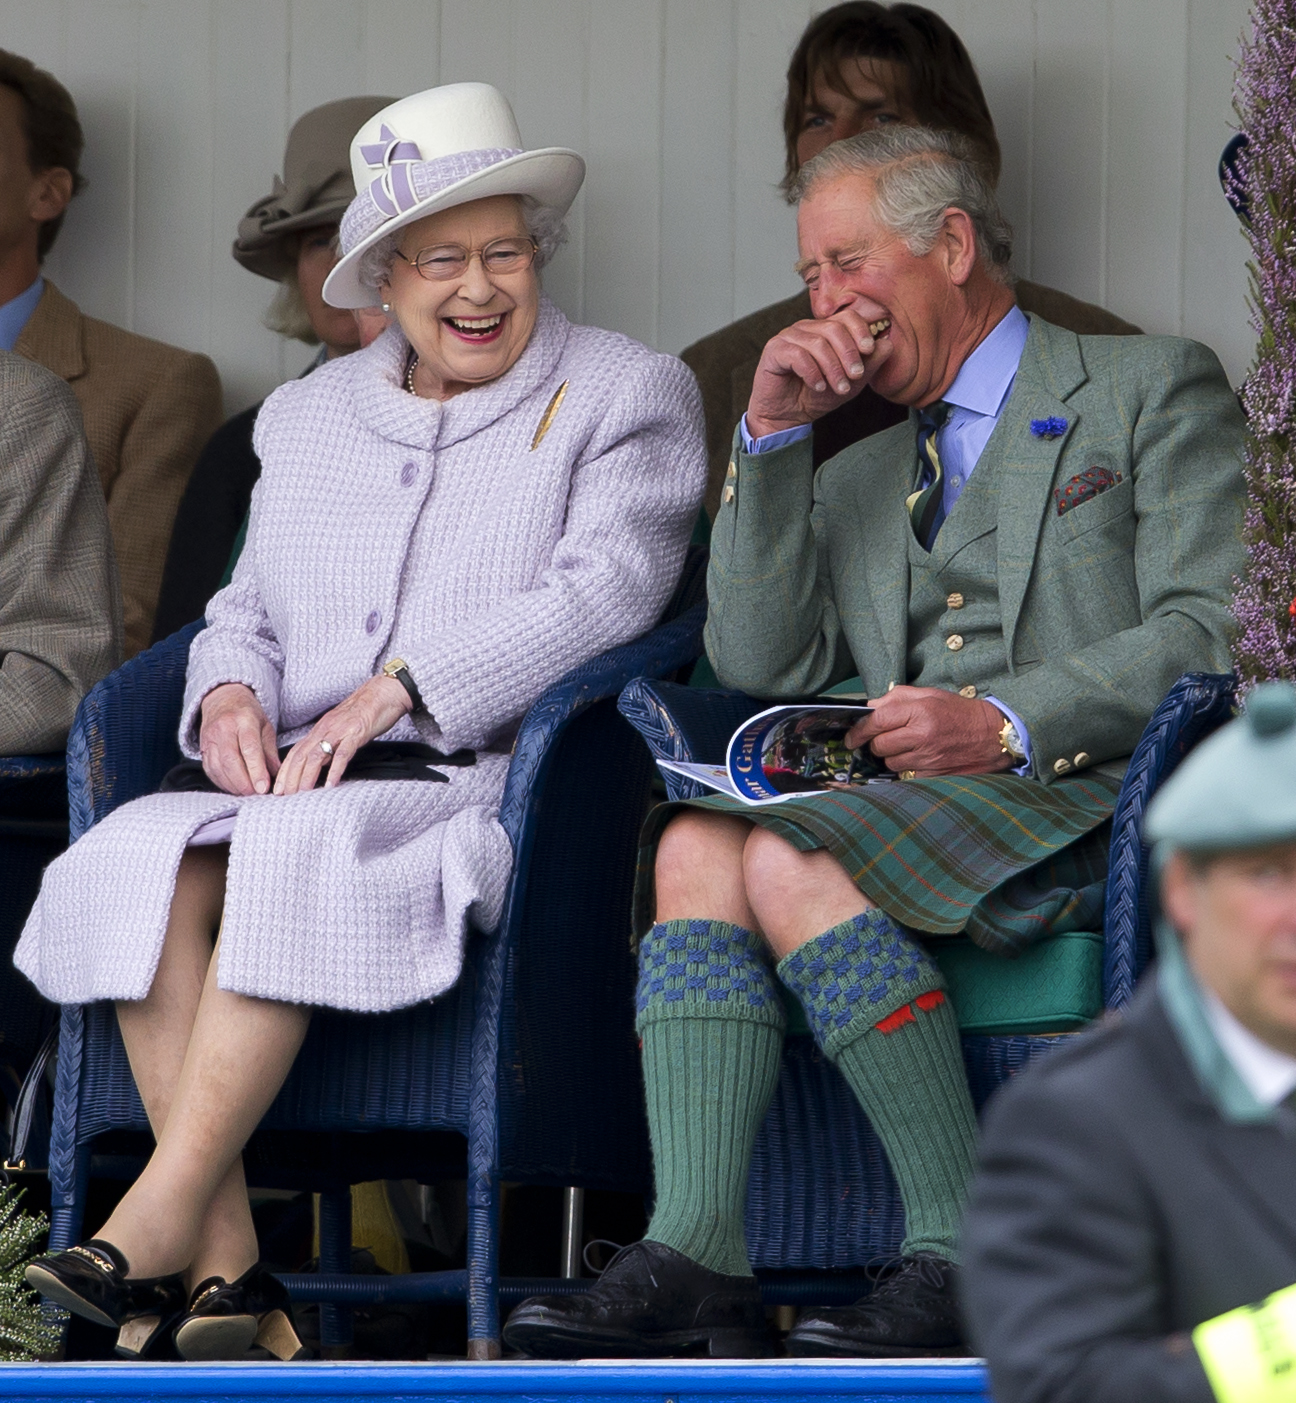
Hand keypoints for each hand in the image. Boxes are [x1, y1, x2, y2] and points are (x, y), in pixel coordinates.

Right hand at [199, 683, 279, 795]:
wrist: (222, 700)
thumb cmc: (248, 715)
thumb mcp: (265, 727)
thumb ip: (270, 751)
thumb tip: (277, 774)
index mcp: (243, 720)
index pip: (249, 748)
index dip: (256, 770)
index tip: (263, 788)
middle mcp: (223, 729)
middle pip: (231, 761)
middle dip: (244, 782)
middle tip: (256, 793)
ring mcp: (209, 739)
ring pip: (218, 768)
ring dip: (233, 785)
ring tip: (247, 792)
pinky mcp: (202, 749)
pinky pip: (210, 770)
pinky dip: (222, 783)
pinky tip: (234, 787)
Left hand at [273, 675, 412, 794]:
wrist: (383, 692)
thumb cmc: (365, 711)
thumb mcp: (341, 729)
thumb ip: (329, 745)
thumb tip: (320, 764)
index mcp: (320, 729)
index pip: (296, 752)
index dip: (285, 771)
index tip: (278, 789)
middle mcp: (325, 730)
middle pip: (301, 756)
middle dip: (290, 778)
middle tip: (284, 796)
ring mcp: (339, 731)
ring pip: (317, 756)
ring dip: (307, 776)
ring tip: (302, 793)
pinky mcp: (356, 733)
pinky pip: (342, 754)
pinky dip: (335, 770)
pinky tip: (331, 784)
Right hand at [745, 305, 893, 438]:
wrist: (787, 417)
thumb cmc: (816, 396)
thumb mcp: (851, 383)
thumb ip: (869, 364)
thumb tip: (888, 344)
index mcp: (824, 330)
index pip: (847, 317)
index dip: (860, 331)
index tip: (869, 350)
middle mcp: (806, 328)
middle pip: (833, 328)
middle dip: (849, 354)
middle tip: (856, 376)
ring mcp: (788, 337)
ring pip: (817, 343)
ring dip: (833, 368)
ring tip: (839, 388)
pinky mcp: (774, 351)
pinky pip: (797, 355)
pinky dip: (812, 372)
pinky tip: (818, 386)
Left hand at [845, 686, 1013, 778]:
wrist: (993, 736)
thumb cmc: (960, 713)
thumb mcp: (930, 695)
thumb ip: (898, 697)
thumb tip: (870, 707)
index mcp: (920, 711)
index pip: (877, 721)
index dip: (859, 730)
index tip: (851, 737)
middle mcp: (922, 735)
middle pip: (879, 745)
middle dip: (877, 743)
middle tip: (886, 738)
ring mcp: (928, 758)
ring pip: (890, 763)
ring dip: (892, 756)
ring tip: (908, 746)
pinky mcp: (933, 775)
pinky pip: (906, 774)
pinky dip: (907, 768)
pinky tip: (919, 758)